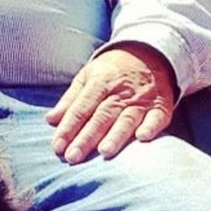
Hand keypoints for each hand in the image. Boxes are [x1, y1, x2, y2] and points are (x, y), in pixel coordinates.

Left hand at [46, 43, 176, 161]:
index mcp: (100, 82)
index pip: (81, 108)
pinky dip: (151, 126)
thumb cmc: (112, 71)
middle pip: (102, 116)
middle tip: (73, 157)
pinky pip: (157, 117)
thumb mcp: (88, 77)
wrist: (149, 54)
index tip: (57, 147)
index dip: (68, 127)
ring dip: (116, 135)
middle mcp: (120, 91)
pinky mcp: (160, 105)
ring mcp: (142, 99)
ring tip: (104, 152)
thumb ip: (70, 100)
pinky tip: (143, 138)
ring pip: (127, 118)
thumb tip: (50, 120)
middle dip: (87, 137)